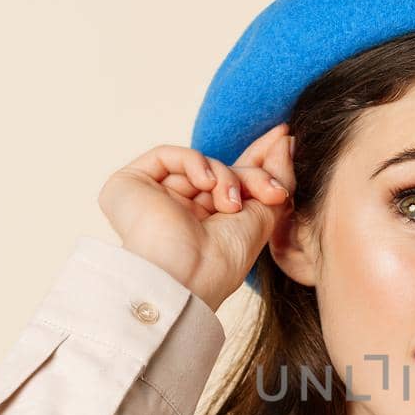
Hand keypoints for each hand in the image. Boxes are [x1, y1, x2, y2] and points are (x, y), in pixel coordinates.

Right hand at [96, 122, 296, 311]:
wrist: (184, 277)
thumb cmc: (222, 261)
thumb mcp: (264, 216)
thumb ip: (275, 177)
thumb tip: (285, 143)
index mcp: (206, 224)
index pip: (232, 182)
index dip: (258, 160)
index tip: (284, 137)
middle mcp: (178, 211)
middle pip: (221, 171)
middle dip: (251, 175)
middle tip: (273, 191)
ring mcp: (153, 197)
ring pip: (200, 164)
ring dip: (226, 177)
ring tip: (232, 204)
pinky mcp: (130, 185)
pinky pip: (169, 156)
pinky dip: (195, 162)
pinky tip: (206, 184)